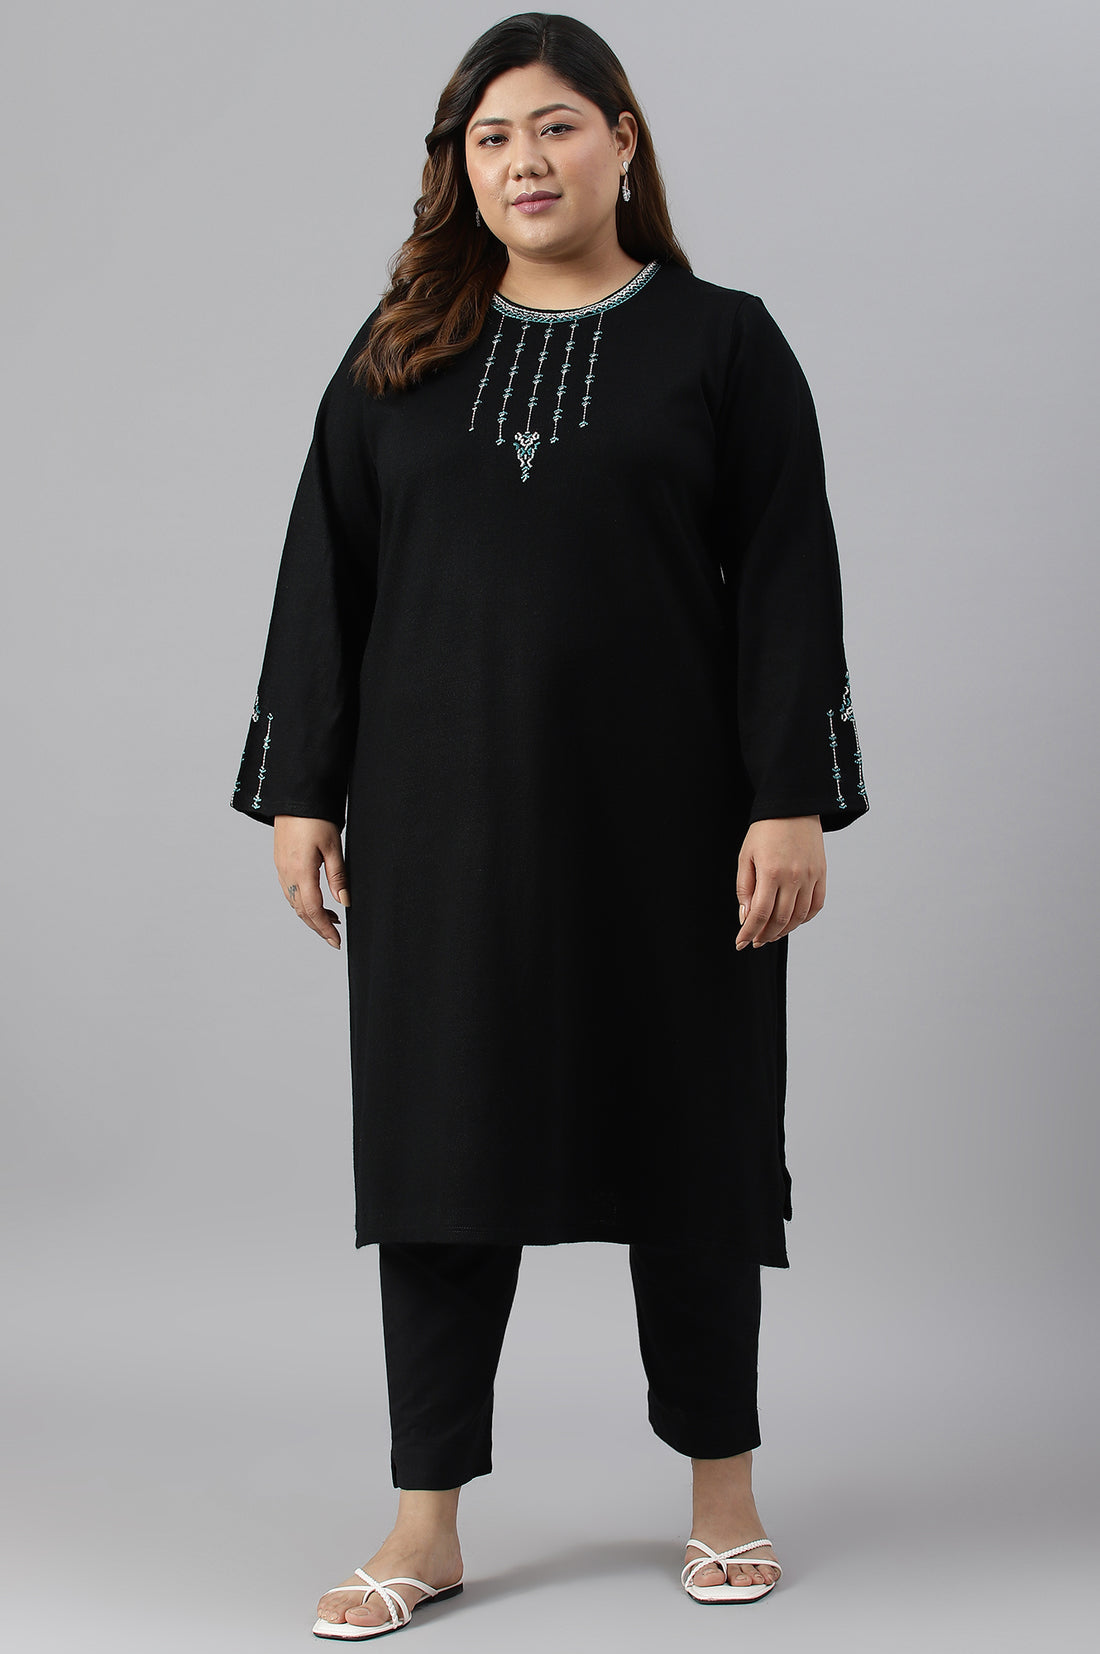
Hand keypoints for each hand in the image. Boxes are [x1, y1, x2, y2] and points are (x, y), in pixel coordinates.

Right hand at [272, 816, 349, 948]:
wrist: (293, 798)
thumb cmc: (315, 818)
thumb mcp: (333, 846)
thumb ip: (338, 876)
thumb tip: (344, 902)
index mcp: (301, 871)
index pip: (313, 909)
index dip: (325, 928)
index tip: (336, 941)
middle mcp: (287, 874)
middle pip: (301, 911)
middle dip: (318, 927)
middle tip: (334, 938)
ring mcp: (281, 869)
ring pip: (294, 903)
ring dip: (310, 915)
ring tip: (331, 920)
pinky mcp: (280, 863)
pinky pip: (289, 891)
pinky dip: (302, 903)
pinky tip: (315, 901)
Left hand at [735, 816, 824, 949]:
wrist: (793, 807)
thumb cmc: (764, 831)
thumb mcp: (746, 856)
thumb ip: (745, 888)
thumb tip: (746, 917)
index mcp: (771, 872)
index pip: (760, 914)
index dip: (749, 932)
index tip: (740, 943)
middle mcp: (793, 877)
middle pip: (780, 920)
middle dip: (764, 935)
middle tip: (755, 941)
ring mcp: (811, 877)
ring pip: (799, 917)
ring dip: (783, 931)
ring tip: (771, 934)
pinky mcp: (822, 874)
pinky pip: (816, 905)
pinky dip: (804, 919)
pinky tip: (792, 922)